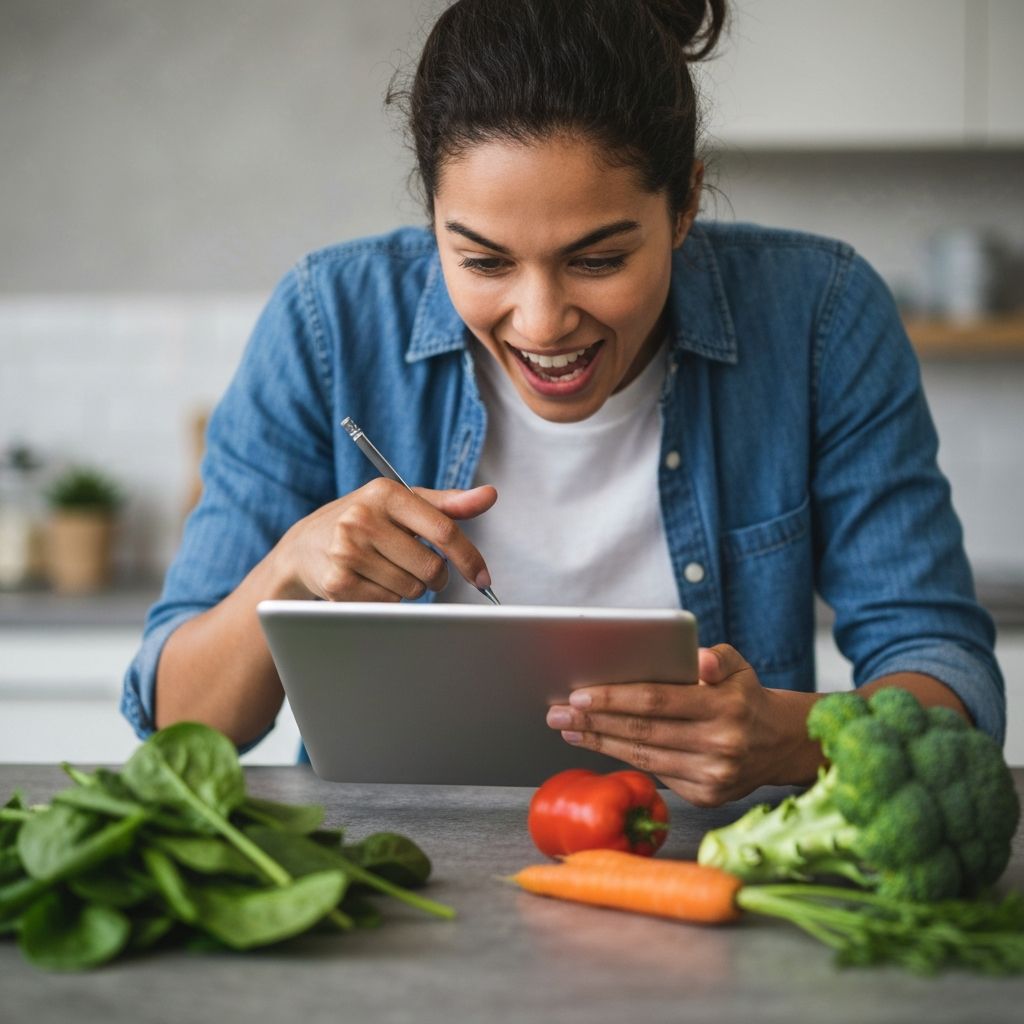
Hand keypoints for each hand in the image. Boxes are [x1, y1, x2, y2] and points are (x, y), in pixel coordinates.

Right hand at [272, 479, 497, 601]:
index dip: (469, 558)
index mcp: (386, 494)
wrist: (305, 546)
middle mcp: (363, 518)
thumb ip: (448, 503)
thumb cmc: (365, 521)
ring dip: (408, 587)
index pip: (443, 530)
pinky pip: (388, 604)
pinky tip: (370, 581)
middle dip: (434, 575)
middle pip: (431, 568)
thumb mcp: (403, 503)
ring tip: (386, 569)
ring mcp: (347, 551)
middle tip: (418, 566)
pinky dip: (388, 598)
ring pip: (411, 590)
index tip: (482, 577)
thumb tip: (489, 495)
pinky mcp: (337, 582)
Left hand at [545, 645, 823, 805]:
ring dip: (599, 742)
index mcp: (725, 708)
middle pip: (642, 731)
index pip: (657, 701)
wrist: (781, 743)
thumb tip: (697, 660)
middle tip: (557, 713)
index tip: (579, 695)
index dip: (614, 698)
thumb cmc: (745, 696)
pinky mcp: (706, 796)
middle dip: (594, 721)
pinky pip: (655, 772)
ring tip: (568, 729)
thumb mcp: (738, 666)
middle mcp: (720, 745)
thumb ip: (716, 657)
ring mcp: (713, 775)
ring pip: (642, 756)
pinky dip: (621, 758)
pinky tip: (598, 743)